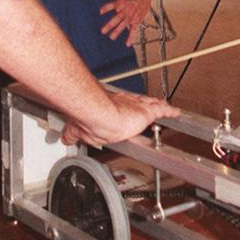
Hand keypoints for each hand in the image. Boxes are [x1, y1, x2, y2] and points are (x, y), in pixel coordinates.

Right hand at [62, 87, 178, 147]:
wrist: (98, 115)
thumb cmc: (90, 121)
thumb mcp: (80, 131)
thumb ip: (73, 134)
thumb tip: (64, 137)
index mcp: (111, 106)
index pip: (122, 105)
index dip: (127, 107)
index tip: (128, 109)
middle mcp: (124, 102)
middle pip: (138, 103)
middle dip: (143, 106)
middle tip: (149, 109)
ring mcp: (136, 106)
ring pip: (151, 105)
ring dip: (157, 107)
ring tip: (165, 110)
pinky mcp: (146, 112)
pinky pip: (161, 110)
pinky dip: (169, 111)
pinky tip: (175, 112)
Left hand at [99, 0, 152, 45]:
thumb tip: (108, 1)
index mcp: (121, 3)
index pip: (112, 5)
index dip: (106, 8)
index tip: (100, 11)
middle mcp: (125, 10)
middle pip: (117, 18)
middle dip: (110, 25)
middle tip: (103, 31)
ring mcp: (131, 16)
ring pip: (123, 25)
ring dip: (117, 31)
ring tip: (111, 37)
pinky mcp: (136, 21)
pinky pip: (134, 30)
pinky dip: (131, 37)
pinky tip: (127, 43)